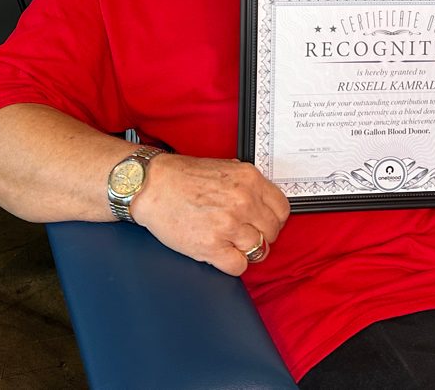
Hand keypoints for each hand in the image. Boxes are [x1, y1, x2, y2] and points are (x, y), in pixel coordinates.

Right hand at [130, 154, 290, 275]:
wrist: (151, 185)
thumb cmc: (182, 176)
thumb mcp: (225, 167)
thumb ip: (247, 184)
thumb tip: (262, 202)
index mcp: (249, 180)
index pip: (282, 209)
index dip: (274, 220)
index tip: (265, 223)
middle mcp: (243, 202)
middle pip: (272, 232)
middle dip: (262, 236)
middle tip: (247, 236)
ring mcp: (228, 225)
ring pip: (258, 250)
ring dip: (247, 251)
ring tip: (232, 244)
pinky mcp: (212, 246)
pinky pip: (239, 266)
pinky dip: (233, 264)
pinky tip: (222, 254)